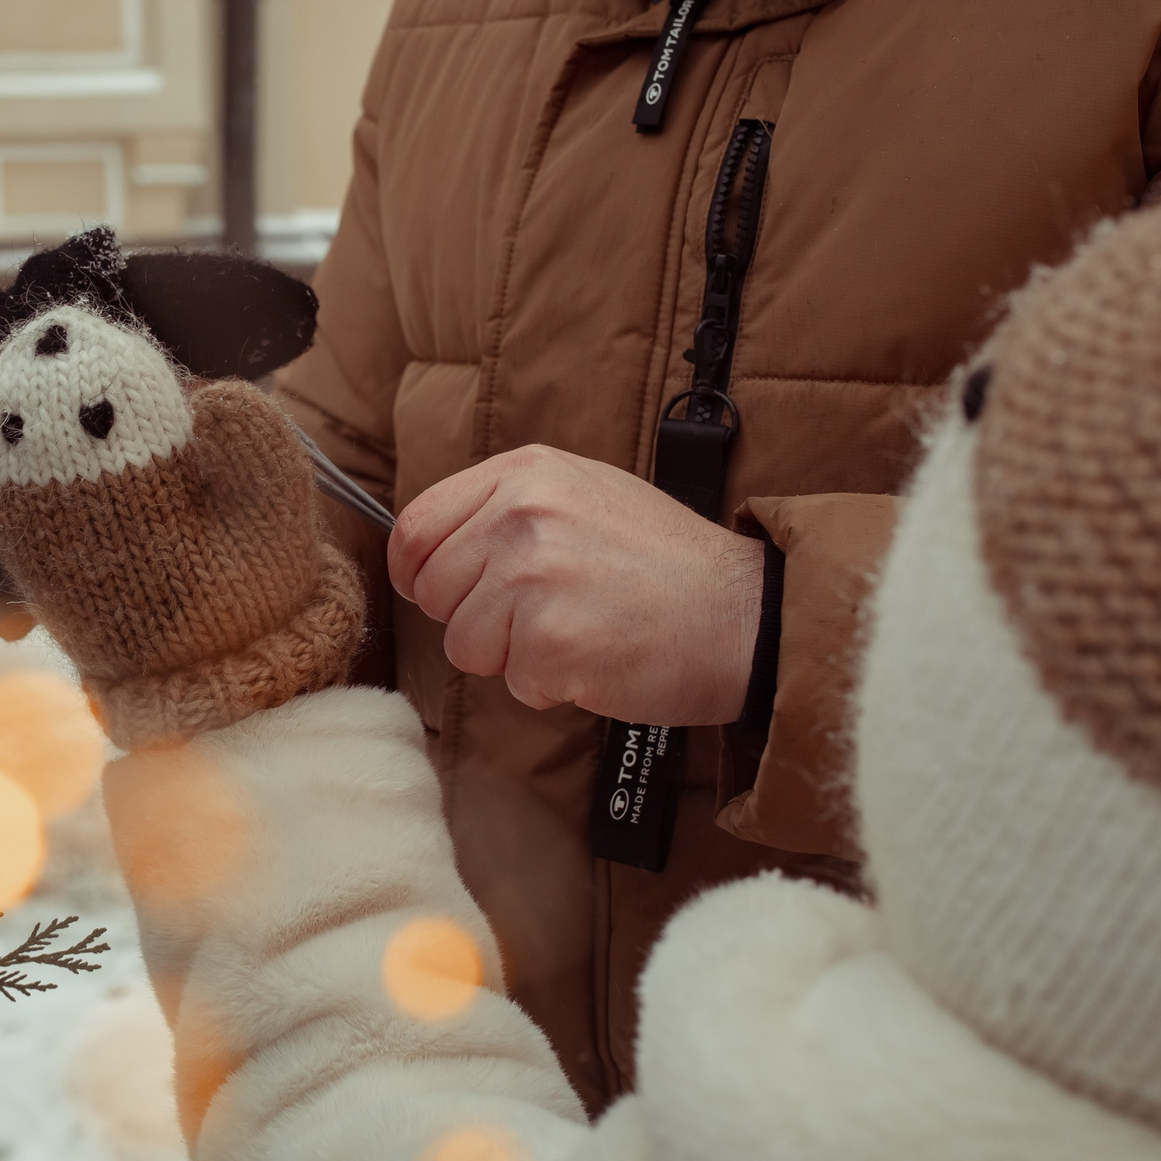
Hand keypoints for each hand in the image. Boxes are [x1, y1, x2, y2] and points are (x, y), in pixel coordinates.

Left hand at [387, 445, 763, 723]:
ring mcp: (533, 576)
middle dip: (476, 620)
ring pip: (464, 644)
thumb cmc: (667, 565)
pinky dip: (551, 686)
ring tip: (578, 634)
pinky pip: (513, 683)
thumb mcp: (585, 496)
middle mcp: (522, 514)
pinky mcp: (550, 640)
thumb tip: (433, 549)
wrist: (744, 614)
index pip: (415, 526)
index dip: (420, 572)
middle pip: (434, 591)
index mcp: (525, 473)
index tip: (445, 594)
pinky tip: (599, 659)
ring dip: (512, 658)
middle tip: (544, 618)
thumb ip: (507, 511)